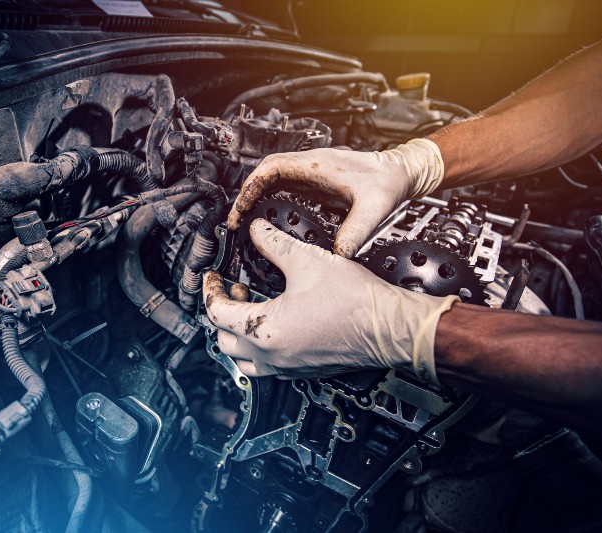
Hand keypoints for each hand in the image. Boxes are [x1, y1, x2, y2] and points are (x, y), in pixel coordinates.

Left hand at [202, 218, 457, 381]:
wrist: (390, 327)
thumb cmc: (354, 300)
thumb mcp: (308, 260)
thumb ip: (274, 244)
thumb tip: (256, 230)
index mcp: (265, 330)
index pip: (217, 313)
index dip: (211, 290)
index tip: (213, 275)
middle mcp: (272, 356)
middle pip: (225, 341)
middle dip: (223, 312)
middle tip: (236, 286)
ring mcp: (288, 368)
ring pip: (244, 360)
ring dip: (239, 334)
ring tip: (252, 306)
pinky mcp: (304, 370)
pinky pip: (268, 366)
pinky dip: (259, 346)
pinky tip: (275, 322)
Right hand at [226, 139, 443, 257]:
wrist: (402, 172)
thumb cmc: (389, 182)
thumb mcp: (375, 208)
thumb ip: (356, 231)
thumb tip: (338, 255)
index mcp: (316, 166)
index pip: (271, 168)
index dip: (251, 186)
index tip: (241, 207)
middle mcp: (309, 167)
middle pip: (265, 175)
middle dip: (246, 196)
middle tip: (235, 221)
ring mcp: (311, 175)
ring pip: (273, 182)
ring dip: (256, 198)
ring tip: (244, 222)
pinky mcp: (316, 184)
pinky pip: (285, 189)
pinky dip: (271, 202)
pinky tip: (267, 219)